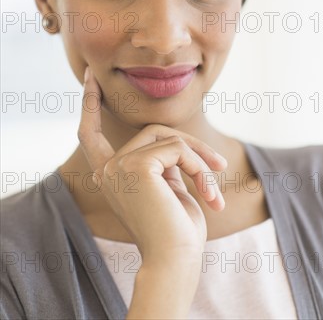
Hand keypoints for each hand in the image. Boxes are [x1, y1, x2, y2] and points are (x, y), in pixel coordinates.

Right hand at [77, 66, 227, 265]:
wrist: (176, 260)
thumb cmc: (176, 230)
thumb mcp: (169, 188)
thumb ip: (164, 161)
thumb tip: (176, 143)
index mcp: (109, 174)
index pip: (90, 132)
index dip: (89, 103)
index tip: (91, 76)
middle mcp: (107, 169)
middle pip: (153, 132)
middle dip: (191, 147)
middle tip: (219, 169)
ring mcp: (118, 166)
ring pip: (169, 138)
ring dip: (199, 160)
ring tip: (214, 191)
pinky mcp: (137, 165)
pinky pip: (178, 148)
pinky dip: (200, 166)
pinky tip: (208, 192)